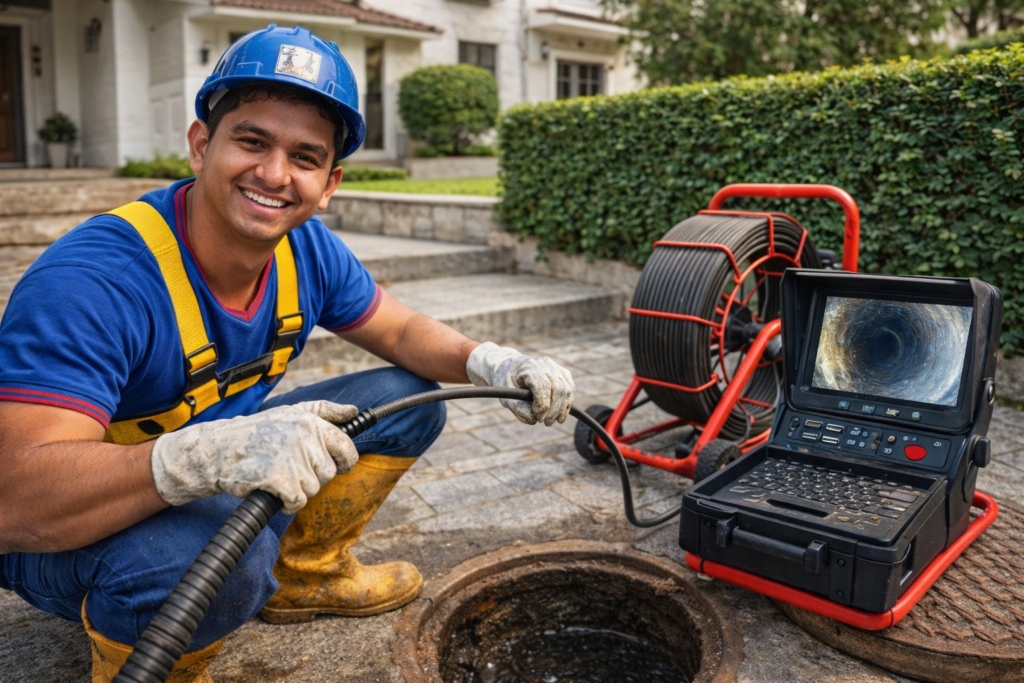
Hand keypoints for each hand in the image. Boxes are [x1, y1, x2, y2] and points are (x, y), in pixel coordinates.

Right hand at [150, 401, 358, 513]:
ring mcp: (292, 458)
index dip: (345, 461)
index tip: (339, 466)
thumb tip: (354, 412)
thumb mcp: (291, 413)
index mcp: (310, 422)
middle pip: (328, 473)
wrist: (218, 450)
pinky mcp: (280, 479)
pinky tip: (274, 492)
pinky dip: (287, 504)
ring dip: (297, 490)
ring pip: (313, 489)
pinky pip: (298, 502)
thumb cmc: (256, 433)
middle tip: (289, 468)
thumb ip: (324, 411)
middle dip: (312, 476)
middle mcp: (304, 437)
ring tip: (277, 476)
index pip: (346, 446)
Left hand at [466, 342, 574, 425]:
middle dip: (554, 410)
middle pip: (558, 388)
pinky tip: (561, 415)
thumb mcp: (505, 395)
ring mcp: (555, 367)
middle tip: (546, 423)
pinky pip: (570, 388)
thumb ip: (517, 408)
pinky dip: (567, 403)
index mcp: (529, 366)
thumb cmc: (506, 381)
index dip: (543, 405)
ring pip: (566, 389)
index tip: (537, 418)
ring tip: (554, 421)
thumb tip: (534, 420)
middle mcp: (544, 364)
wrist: (509, 366)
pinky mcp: (561, 372)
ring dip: (562, 409)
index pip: (543, 386)